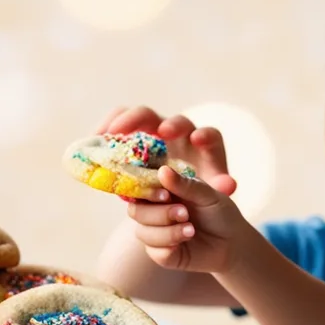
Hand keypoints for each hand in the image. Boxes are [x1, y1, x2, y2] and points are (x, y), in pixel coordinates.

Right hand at [96, 105, 237, 196]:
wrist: (177, 207)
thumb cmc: (199, 202)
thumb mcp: (212, 200)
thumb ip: (216, 191)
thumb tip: (229, 185)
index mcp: (204, 150)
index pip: (210, 136)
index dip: (204, 137)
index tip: (198, 140)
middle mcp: (182, 139)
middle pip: (175, 121)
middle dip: (165, 125)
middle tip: (157, 134)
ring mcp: (156, 138)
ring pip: (143, 117)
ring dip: (127, 121)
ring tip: (109, 134)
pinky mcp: (134, 143)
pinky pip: (120, 127)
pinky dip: (108, 129)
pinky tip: (95, 139)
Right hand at [127, 165, 252, 272]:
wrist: (233, 244)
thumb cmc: (220, 214)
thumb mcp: (207, 195)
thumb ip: (185, 185)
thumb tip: (163, 171)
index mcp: (162, 192)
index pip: (140, 188)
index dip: (145, 191)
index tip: (164, 195)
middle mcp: (155, 212)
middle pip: (136, 211)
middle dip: (159, 213)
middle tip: (184, 213)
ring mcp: (157, 234)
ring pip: (142, 233)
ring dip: (167, 231)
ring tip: (191, 230)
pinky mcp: (162, 254)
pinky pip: (154, 252)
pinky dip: (169, 247)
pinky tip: (185, 242)